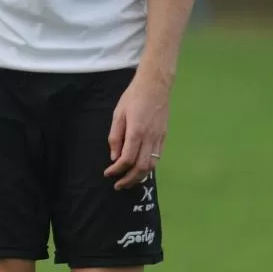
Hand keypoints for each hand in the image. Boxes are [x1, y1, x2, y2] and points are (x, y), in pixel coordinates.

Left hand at [105, 70, 170, 189]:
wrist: (155, 86)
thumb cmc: (133, 97)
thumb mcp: (118, 114)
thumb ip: (115, 136)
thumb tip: (114, 156)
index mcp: (136, 132)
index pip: (127, 159)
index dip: (117, 170)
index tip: (108, 173)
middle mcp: (150, 138)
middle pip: (141, 167)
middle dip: (129, 180)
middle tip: (118, 185)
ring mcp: (159, 138)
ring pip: (152, 165)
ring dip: (140, 177)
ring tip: (129, 182)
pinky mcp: (164, 136)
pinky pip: (157, 157)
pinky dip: (149, 167)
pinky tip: (141, 169)